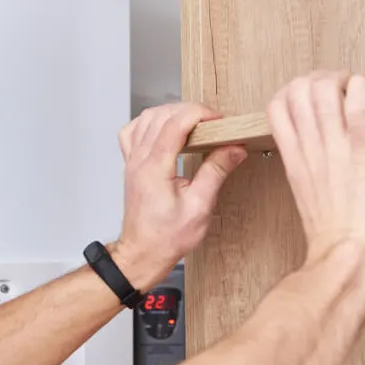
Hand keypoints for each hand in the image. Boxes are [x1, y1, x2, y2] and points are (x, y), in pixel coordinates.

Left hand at [113, 102, 247, 290]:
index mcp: (155, 168)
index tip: (218, 120)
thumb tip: (233, 149)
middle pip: (161, 115)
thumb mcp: (200, 207)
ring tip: (193, 123)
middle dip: (189, 111)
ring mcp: (132, 161)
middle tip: (211, 122)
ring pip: (146, 118)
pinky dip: (150, 122)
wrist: (142, 253)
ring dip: (170, 113)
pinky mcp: (131, 165)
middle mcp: (139, 160)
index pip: (175, 123)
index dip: (199, 114)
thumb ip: (216, 172)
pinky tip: (164, 129)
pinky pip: (133, 131)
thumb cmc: (167, 237)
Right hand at [267, 72, 364, 269]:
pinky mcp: (364, 145)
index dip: (294, 91)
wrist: (353, 251)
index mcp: (295, 157)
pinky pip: (359, 99)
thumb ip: (309, 161)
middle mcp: (311, 146)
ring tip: (358, 93)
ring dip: (344, 80)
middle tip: (341, 90)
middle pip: (298, 87)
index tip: (315, 99)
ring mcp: (336, 144)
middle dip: (321, 79)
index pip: (277, 105)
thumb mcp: (308, 190)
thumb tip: (323, 139)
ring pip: (324, 86)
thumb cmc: (338, 229)